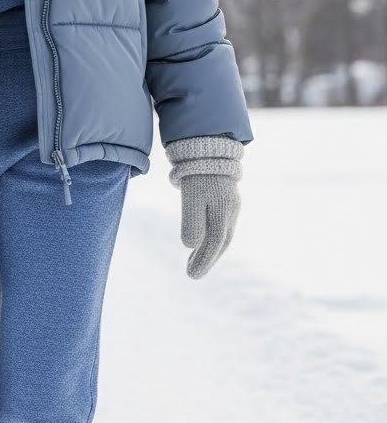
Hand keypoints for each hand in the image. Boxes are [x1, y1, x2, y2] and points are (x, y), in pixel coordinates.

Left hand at [164, 136, 243, 279]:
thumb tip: (191, 245)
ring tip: (194, 262)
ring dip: (210, 250)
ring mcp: (231, 204)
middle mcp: (231, 210)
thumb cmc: (198, 173)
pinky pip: (222, 224)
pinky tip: (201, 241)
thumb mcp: (191, 196)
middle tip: (192, 273)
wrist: (209, 146)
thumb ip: (192, 221)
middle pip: (222, 242)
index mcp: (223, 211)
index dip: (204, 261)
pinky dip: (212, 237)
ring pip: (223, 234)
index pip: (215, 243)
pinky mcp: (227, 199)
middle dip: (207, 259)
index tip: (191, 276)